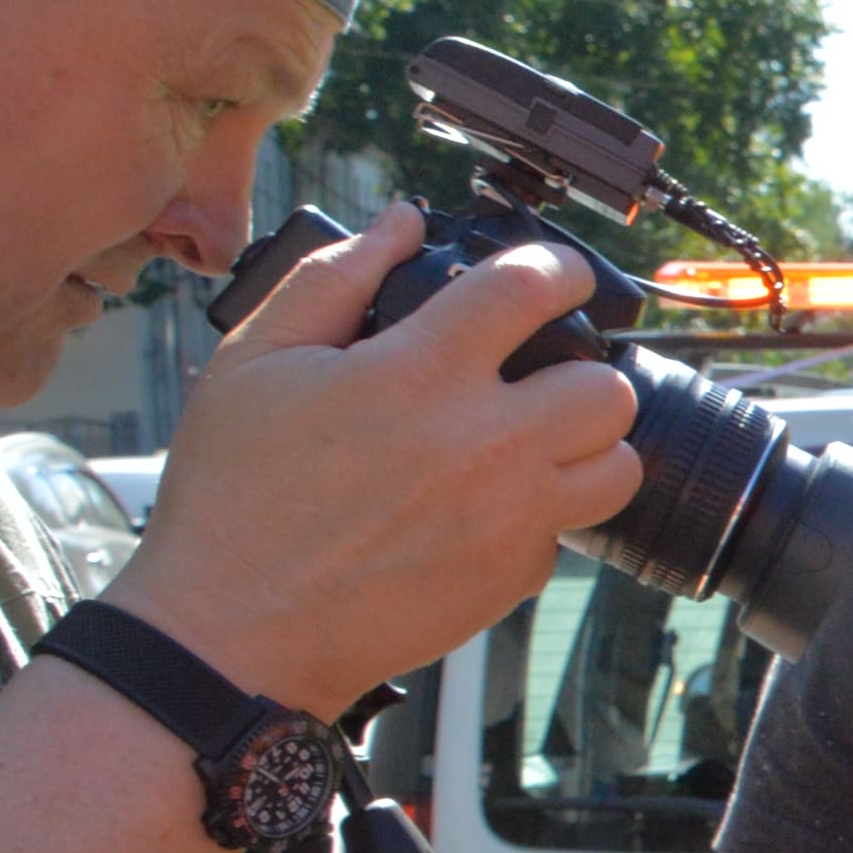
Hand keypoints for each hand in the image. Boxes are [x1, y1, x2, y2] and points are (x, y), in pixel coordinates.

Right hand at [104, 206, 643, 717]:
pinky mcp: (512, 577)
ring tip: (531, 443)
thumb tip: (400, 223)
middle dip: (583, 372)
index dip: (556, 270)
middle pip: (610, 388)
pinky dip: (539, 519)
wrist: (234, 629)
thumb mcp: (257, 362)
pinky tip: (482, 511)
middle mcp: (486, 443)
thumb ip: (336, 279)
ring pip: (618, 467)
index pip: (531, 289)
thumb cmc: (235, 495)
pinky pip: (566, 534)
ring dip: (586, 447)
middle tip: (541, 379)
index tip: (556, 277)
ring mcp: (511, 517)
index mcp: (420, 373)